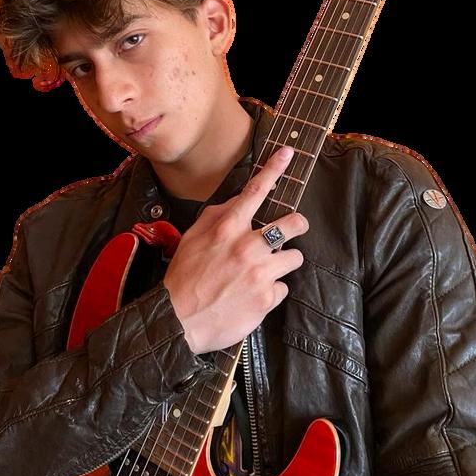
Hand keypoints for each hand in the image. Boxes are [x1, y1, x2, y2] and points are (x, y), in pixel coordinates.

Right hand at [163, 146, 308, 353]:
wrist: (178, 321)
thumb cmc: (183, 278)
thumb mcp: (191, 238)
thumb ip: (216, 216)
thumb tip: (237, 202)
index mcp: (228, 229)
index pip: (255, 191)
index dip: (275, 169)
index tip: (288, 153)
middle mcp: (247, 247)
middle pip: (294, 223)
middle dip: (297, 225)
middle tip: (291, 231)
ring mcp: (260, 273)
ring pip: (294, 257)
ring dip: (282, 263)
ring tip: (262, 272)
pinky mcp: (267, 298)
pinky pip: (282, 288)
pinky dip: (271, 292)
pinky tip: (253, 296)